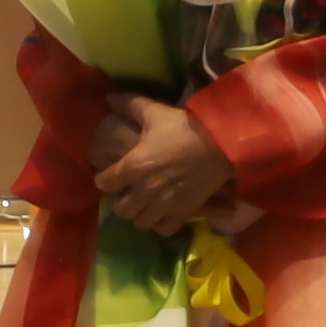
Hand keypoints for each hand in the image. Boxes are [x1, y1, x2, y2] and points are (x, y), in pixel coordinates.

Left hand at [93, 94, 236, 235]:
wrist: (221, 143)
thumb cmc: (184, 127)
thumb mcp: (155, 112)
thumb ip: (128, 104)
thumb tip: (107, 97)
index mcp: (133, 165)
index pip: (104, 183)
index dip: (104, 178)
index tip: (110, 175)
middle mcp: (145, 190)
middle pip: (121, 210)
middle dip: (122, 201)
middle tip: (129, 191)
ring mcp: (164, 204)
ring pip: (140, 223)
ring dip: (140, 214)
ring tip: (146, 204)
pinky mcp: (183, 212)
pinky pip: (164, 230)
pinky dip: (160, 224)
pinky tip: (163, 213)